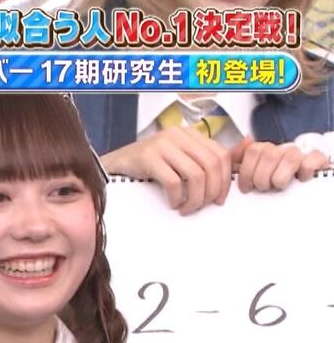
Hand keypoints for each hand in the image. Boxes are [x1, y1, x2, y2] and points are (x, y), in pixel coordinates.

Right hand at [100, 126, 231, 214]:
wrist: (111, 166)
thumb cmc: (146, 166)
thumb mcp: (177, 158)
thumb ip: (200, 160)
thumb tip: (231, 170)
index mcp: (189, 133)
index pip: (221, 154)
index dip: (225, 180)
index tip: (219, 199)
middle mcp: (178, 135)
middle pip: (211, 165)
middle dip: (212, 191)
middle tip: (203, 206)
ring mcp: (162, 144)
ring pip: (195, 174)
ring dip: (195, 198)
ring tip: (187, 208)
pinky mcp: (148, 157)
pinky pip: (173, 182)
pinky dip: (177, 198)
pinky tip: (173, 204)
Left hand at [232, 137, 330, 192]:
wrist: (296, 180)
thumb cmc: (269, 179)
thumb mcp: (247, 174)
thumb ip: (235, 164)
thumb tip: (226, 155)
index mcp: (264, 151)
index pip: (252, 150)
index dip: (247, 171)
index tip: (246, 187)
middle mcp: (280, 149)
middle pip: (269, 155)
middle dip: (262, 177)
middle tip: (262, 188)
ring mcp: (298, 154)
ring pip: (289, 158)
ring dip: (280, 178)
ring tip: (277, 186)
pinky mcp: (315, 160)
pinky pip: (311, 160)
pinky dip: (305, 171)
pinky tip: (300, 179)